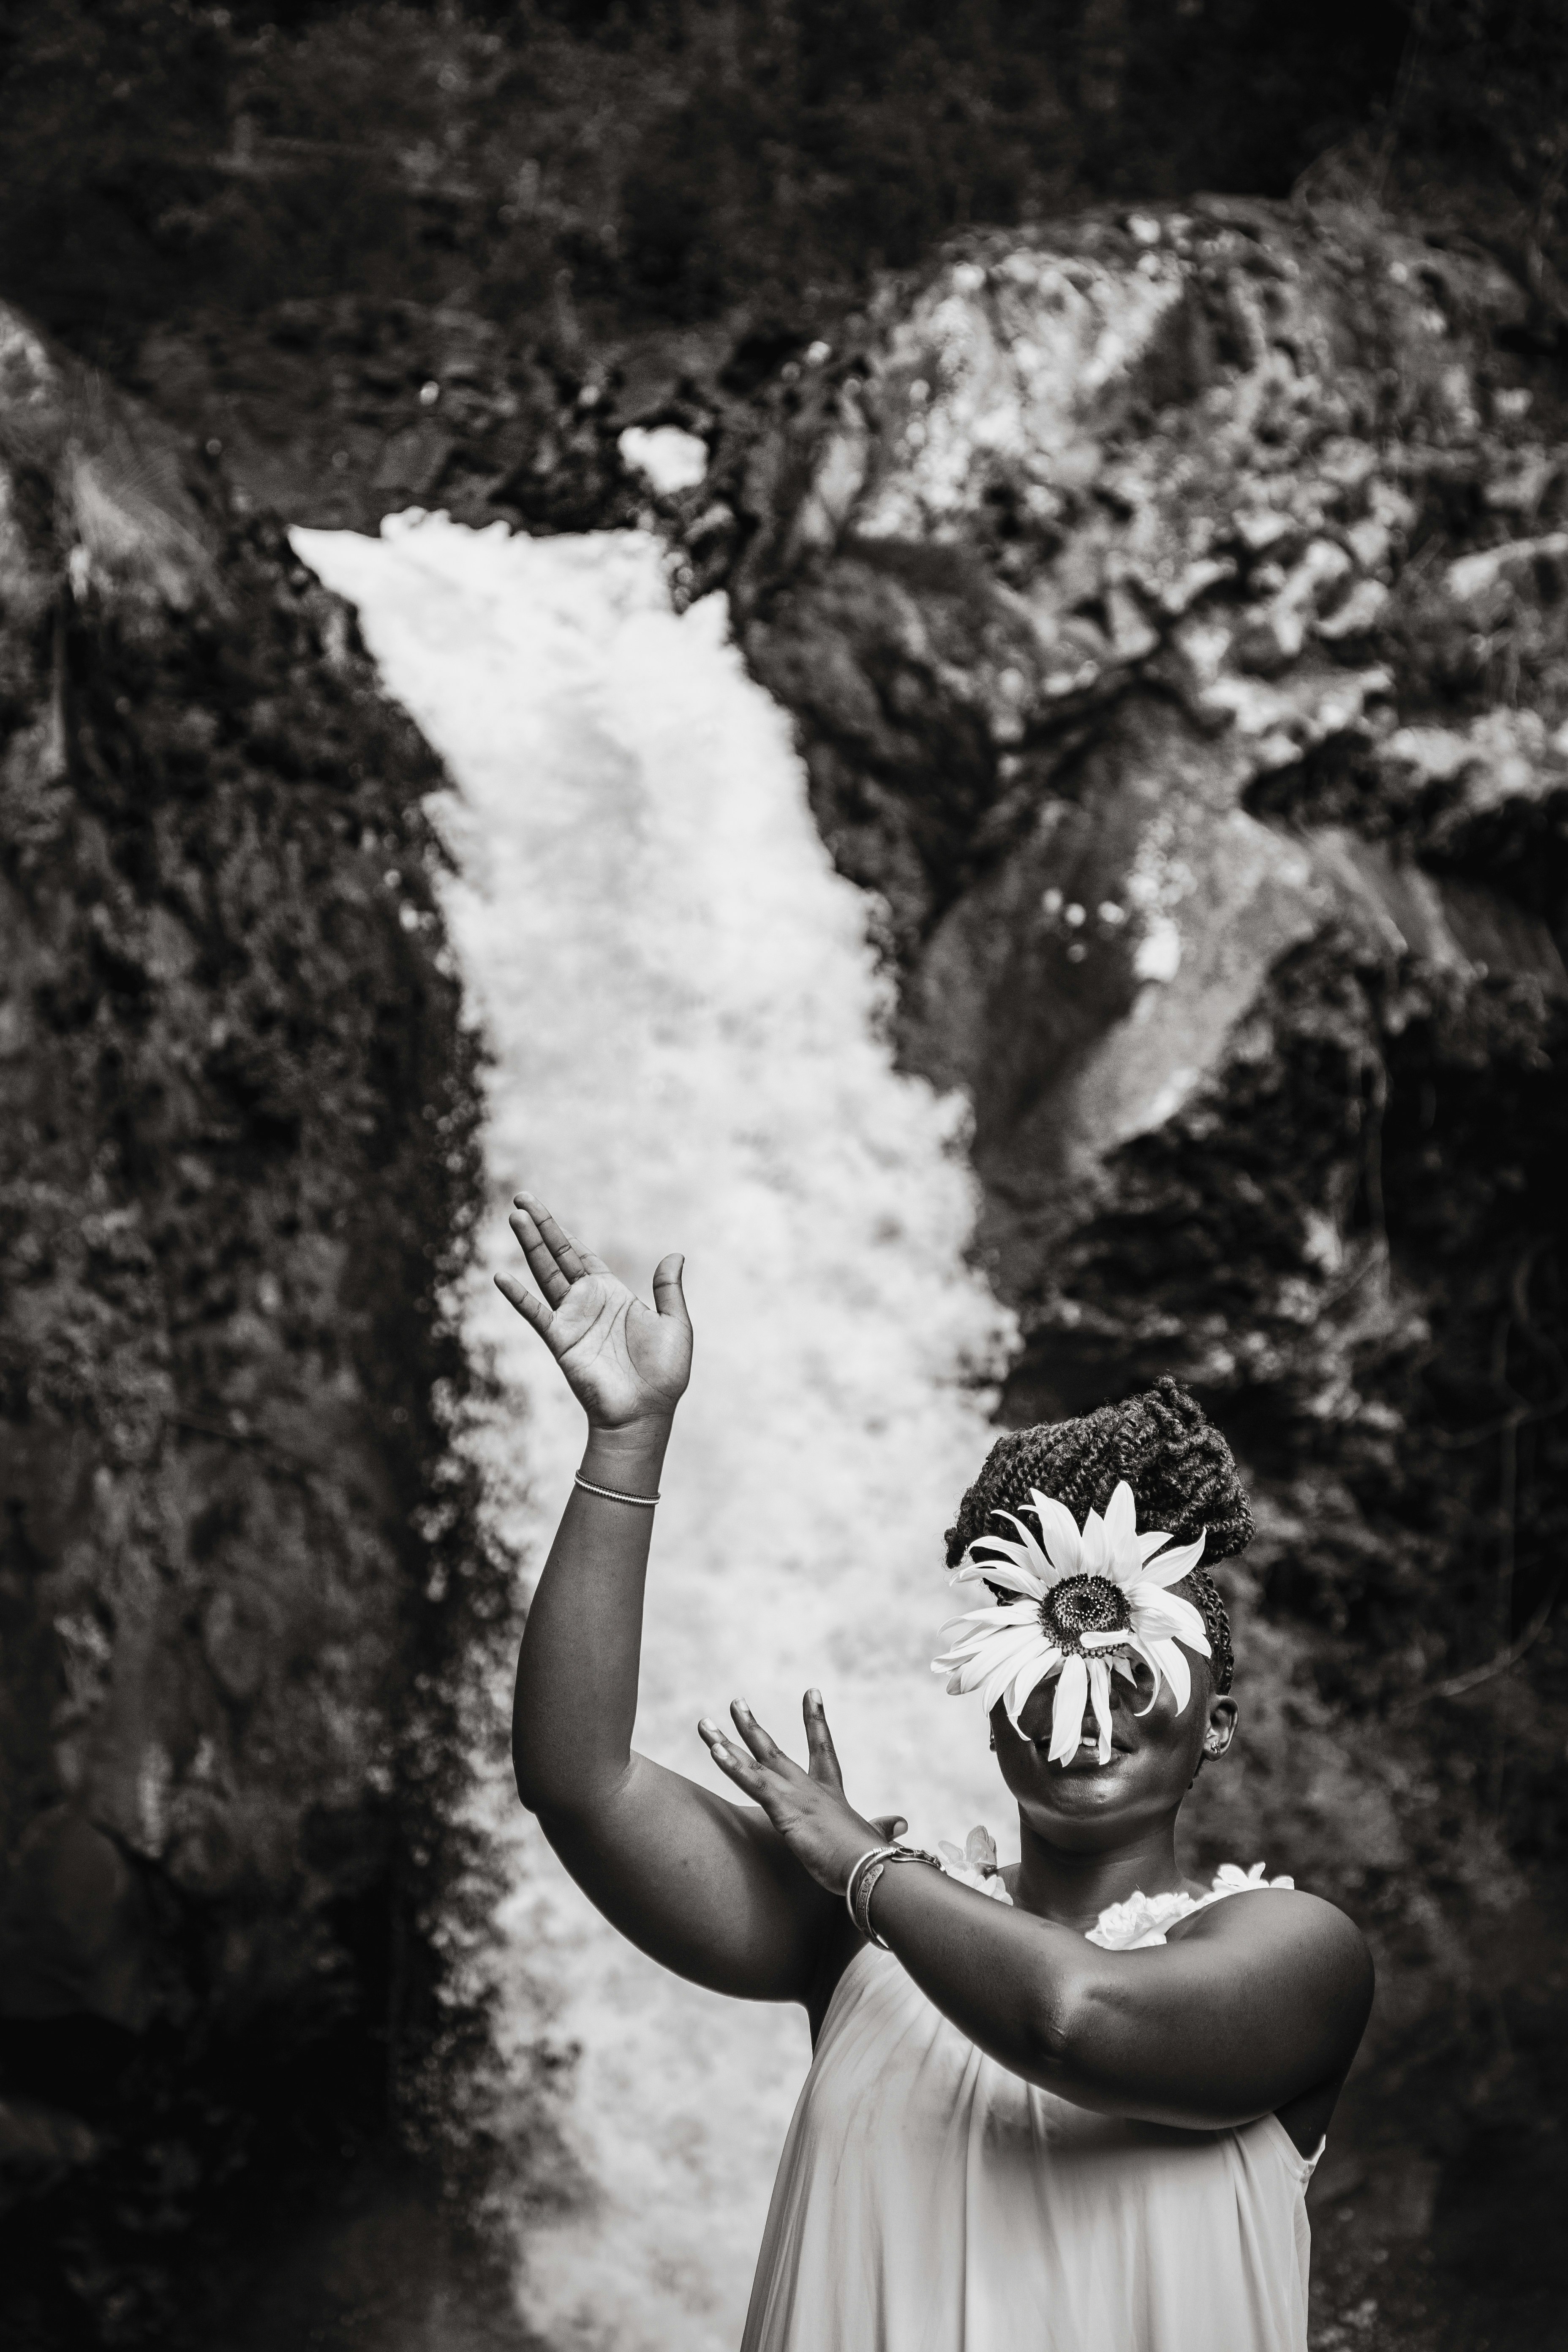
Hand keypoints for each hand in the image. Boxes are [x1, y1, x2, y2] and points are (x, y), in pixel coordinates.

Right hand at [496, 1191, 691, 1430]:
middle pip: (558, 1257)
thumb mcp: (674, 1325)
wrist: (645, 1413)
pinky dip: (518, 1296)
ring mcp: (571, 1321)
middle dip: (540, 1227)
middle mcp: (588, 1303)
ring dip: (530, 1246)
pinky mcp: (561, 1341)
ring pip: (545, 1275)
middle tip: (520, 1198)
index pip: (582, 1257)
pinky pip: (535, 1314)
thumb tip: (676, 1254)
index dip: (563, 1234)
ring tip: (516, 1217)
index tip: (543, 1211)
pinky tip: (501, 1277)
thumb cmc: (663, 1375)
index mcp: (613, 1296)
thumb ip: (668, 1289)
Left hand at [698, 1691, 907, 1898]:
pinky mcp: (785, 1809)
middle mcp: (809, 1788)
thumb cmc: (872, 1857)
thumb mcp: (872, 1836)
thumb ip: (882, 1826)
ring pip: (753, 1763)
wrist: (871, 1868)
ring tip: (703, 1723)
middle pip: (772, 1751)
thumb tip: (901, 1823)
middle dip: (751, 1727)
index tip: (812, 1691)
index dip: (815, 1720)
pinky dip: (733, 1766)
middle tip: (736, 1702)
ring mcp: (795, 1796)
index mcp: (829, 1793)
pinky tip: (715, 1750)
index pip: (821, 1749)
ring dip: (724, 1742)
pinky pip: (753, 1782)